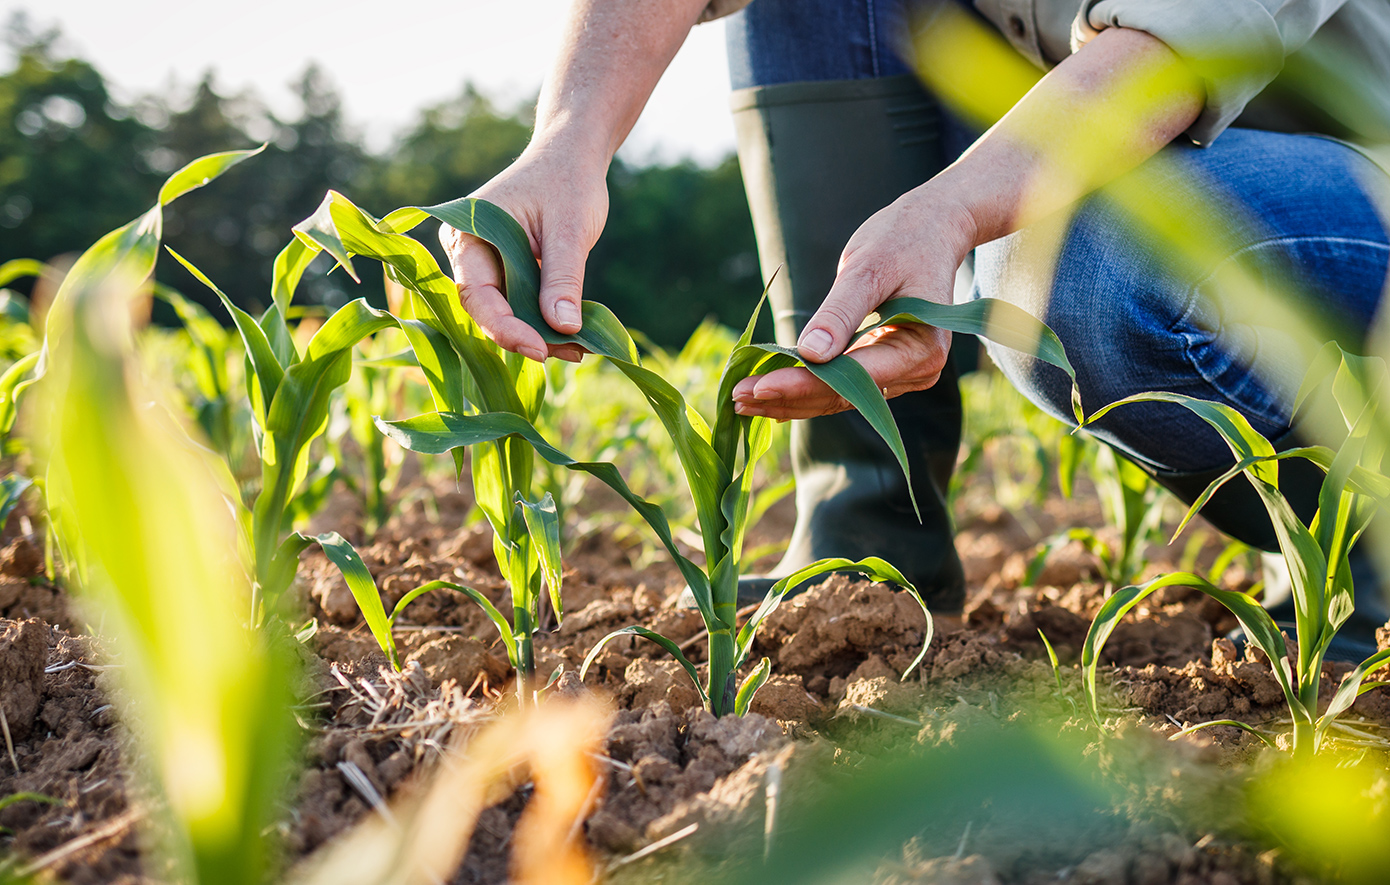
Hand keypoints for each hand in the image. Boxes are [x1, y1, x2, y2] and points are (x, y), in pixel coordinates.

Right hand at [439, 145, 607, 362]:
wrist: (571, 156)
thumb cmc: (567, 181)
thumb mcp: (569, 229)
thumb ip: (563, 278)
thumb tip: (564, 329)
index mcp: (467, 233)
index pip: (476, 293)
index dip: (505, 327)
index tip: (540, 349)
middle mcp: (467, 252)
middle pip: (488, 310)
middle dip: (527, 336)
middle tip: (571, 352)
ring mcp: (485, 264)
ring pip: (505, 312)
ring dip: (540, 333)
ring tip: (580, 348)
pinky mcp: (506, 273)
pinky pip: (520, 304)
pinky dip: (544, 321)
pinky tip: (574, 336)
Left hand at [732, 186, 976, 418]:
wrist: (931, 230)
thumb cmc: (902, 240)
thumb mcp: (869, 268)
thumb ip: (840, 312)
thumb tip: (810, 355)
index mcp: (921, 348)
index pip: (853, 377)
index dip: (804, 384)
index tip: (759, 386)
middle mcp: (917, 371)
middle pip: (843, 395)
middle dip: (788, 397)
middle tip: (736, 397)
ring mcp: (901, 375)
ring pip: (838, 398)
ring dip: (790, 401)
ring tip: (741, 401)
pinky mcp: (883, 370)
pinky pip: (841, 387)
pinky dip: (804, 389)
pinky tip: (767, 395)